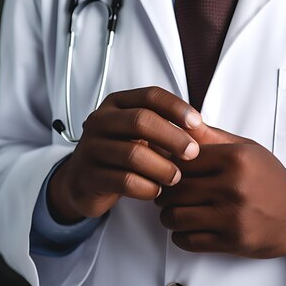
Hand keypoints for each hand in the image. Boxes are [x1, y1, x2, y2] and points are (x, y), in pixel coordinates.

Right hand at [48, 87, 201, 222]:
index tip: (197, 123)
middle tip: (193, 153)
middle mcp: (101, 121)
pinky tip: (156, 190)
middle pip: (141, 121)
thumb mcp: (141, 134)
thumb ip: (167, 126)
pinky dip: (147, 187)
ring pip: (133, 154)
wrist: (83, 181)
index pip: (150, 96)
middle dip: (173, 137)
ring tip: (175, 177)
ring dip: (162, 167)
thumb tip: (202, 128)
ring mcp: (91, 148)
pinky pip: (124, 181)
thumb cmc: (120, 152)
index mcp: (116, 104)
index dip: (176, 107)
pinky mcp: (89, 176)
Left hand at [155, 126, 285, 258]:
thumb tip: (180, 123)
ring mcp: (233, 216)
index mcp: (235, 158)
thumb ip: (212, 136)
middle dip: (164, 193)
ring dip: (168, 216)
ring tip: (173, 211)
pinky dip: (180, 235)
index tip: (168, 170)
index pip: (182, 160)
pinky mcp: (232, 241)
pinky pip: (188, 240)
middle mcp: (233, 186)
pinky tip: (186, 228)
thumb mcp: (246, 149)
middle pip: (176, 189)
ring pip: (176, 216)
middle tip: (165, 193)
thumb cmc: (270, 179)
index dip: (169, 165)